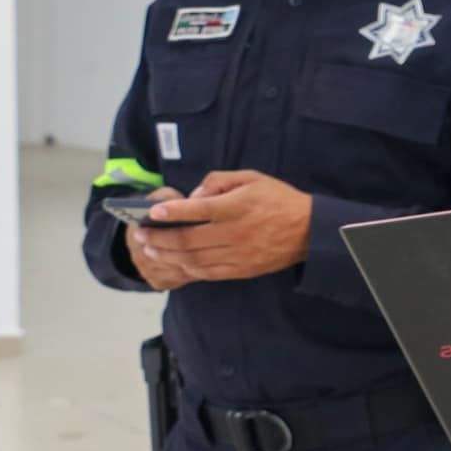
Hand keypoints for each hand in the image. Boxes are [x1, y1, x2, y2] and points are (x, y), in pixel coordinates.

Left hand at [129, 170, 313, 282]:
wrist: (309, 231)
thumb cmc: (278, 200)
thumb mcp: (253, 178)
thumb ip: (220, 181)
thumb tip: (194, 196)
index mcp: (237, 207)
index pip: (197, 210)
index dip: (171, 212)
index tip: (152, 213)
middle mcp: (234, 232)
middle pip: (188, 239)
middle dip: (159, 237)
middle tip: (141, 234)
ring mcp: (237, 254)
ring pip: (193, 259)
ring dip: (168, 255)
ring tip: (151, 249)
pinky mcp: (241, 269)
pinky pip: (207, 272)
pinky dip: (187, 268)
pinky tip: (175, 262)